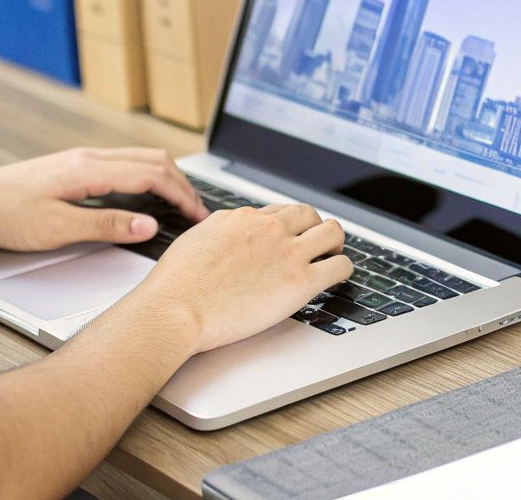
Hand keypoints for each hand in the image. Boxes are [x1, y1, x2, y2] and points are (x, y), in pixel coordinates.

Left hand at [0, 147, 208, 251]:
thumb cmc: (4, 214)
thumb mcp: (57, 229)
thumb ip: (106, 226)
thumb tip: (148, 226)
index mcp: (89, 168)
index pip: (152, 174)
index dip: (181, 195)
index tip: (197, 215)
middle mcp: (89, 157)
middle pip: (153, 160)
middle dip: (182, 184)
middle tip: (197, 211)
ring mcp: (82, 159)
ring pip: (140, 159)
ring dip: (166, 178)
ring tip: (180, 203)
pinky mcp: (75, 167)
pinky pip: (124, 164)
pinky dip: (147, 177)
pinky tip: (147, 196)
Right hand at [133, 204, 350, 352]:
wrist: (176, 309)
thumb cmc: (177, 284)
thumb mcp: (196, 238)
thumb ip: (219, 231)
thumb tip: (227, 232)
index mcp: (243, 218)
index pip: (278, 211)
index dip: (286, 226)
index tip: (289, 237)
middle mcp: (268, 228)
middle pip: (308, 214)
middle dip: (314, 228)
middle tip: (316, 244)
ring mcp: (288, 252)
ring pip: (333, 232)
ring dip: (335, 243)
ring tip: (332, 256)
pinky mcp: (300, 281)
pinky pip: (340, 266)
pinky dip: (343, 270)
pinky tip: (338, 278)